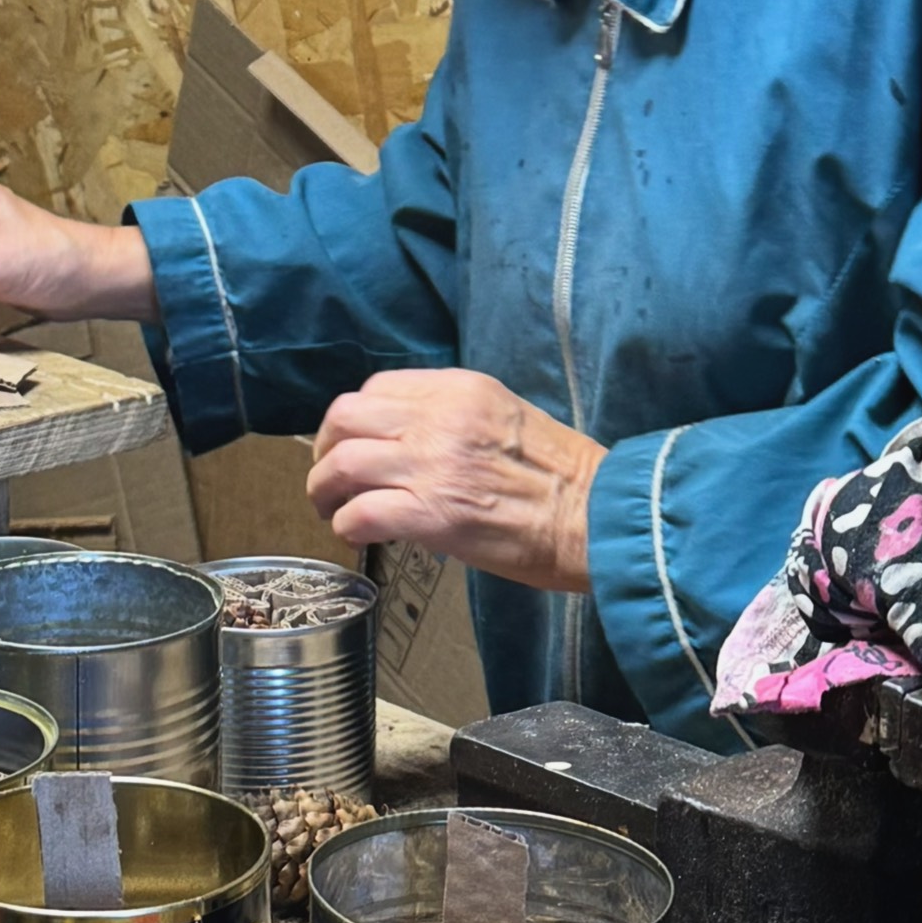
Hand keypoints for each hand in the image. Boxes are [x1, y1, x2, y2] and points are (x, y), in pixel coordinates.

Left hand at [308, 368, 603, 592]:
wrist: (596, 514)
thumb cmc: (563, 474)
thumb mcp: (505, 415)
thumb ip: (454, 419)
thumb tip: (412, 443)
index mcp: (459, 389)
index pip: (377, 388)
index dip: (353, 420)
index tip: (355, 444)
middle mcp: (438, 418)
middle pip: (345, 418)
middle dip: (325, 450)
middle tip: (330, 478)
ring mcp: (432, 464)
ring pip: (342, 464)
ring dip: (325, 490)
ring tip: (332, 509)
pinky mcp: (431, 514)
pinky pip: (360, 512)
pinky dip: (347, 524)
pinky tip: (358, 534)